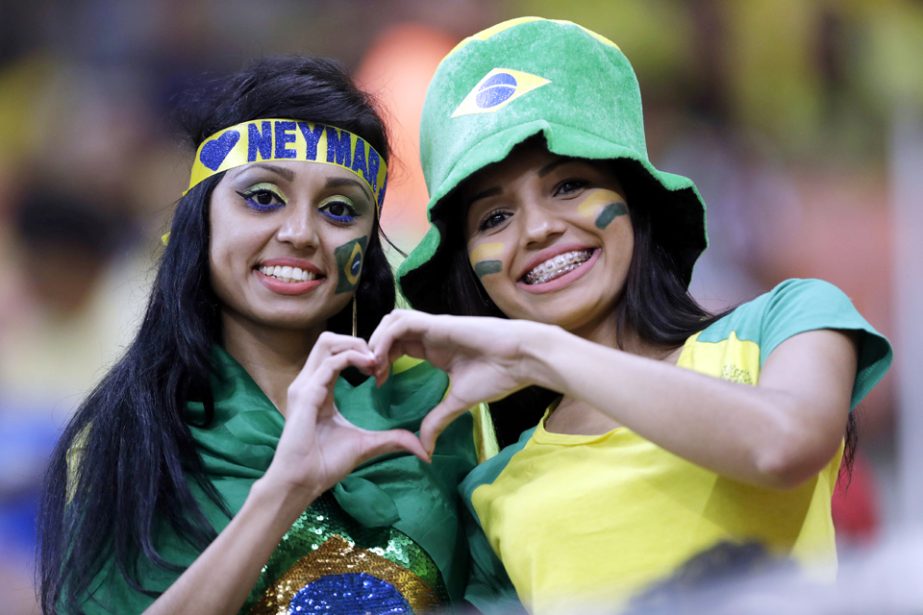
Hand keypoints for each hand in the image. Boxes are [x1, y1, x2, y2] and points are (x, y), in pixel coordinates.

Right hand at [265, 332, 427, 501]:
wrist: (302, 482)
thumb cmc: (326, 464)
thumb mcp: (366, 445)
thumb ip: (392, 440)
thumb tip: (423, 449)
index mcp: (319, 389)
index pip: (335, 353)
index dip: (361, 352)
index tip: (382, 368)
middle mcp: (309, 382)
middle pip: (328, 340)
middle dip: (357, 341)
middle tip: (379, 359)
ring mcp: (305, 386)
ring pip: (326, 342)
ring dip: (354, 345)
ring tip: (374, 361)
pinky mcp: (306, 395)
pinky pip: (329, 364)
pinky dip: (351, 359)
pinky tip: (369, 369)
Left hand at [369, 310, 541, 452]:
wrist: (522, 359)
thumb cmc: (499, 375)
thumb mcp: (459, 402)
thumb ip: (438, 420)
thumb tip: (425, 449)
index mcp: (435, 349)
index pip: (397, 346)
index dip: (382, 361)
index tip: (378, 384)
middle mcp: (431, 334)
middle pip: (389, 330)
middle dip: (373, 349)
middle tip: (370, 374)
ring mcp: (434, 326)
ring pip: (392, 321)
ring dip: (377, 340)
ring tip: (374, 366)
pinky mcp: (438, 323)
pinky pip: (402, 323)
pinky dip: (385, 338)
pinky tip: (383, 359)